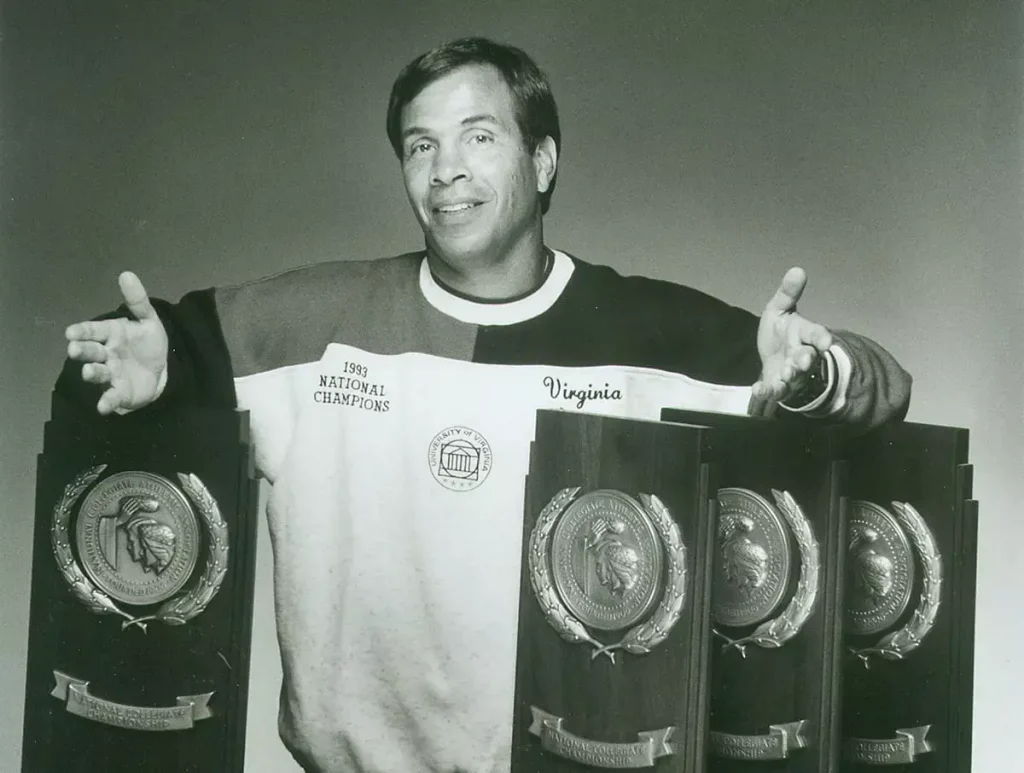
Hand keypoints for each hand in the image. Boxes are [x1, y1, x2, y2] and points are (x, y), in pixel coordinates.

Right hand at [65, 272, 168, 414]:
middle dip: (82, 350)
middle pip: (92, 351)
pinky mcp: (120, 392)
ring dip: (92, 372)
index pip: (93, 330)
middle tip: (74, 349)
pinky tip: (103, 407)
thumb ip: (137, 301)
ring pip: (98, 373)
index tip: (71, 332)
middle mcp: (106, 354)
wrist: (163, 370)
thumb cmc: (148, 344)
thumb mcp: (148, 320)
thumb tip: (126, 274)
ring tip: (89, 371)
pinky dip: (106, 402)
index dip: (82, 331)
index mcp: (110, 334)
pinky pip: (111, 397)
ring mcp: (112, 374)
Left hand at [750, 267, 832, 414]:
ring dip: (790, 376)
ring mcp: (791, 373)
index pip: (816, 335)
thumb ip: (787, 294)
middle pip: (808, 359)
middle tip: (801, 360)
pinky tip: (758, 390)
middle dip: (805, 360)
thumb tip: (797, 269)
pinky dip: (767, 391)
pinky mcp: (778, 387)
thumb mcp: (779, 310)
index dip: (821, 338)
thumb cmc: (779, 332)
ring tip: (785, 375)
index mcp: (804, 335)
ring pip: (795, 377)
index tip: (825, 341)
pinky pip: (775, 391)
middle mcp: (801, 355)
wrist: (771, 357)